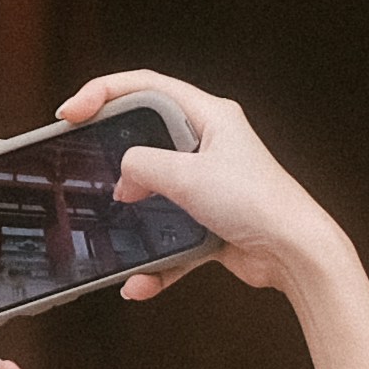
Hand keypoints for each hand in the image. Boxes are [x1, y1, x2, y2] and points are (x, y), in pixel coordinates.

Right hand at [67, 71, 348, 305]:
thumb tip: (124, 178)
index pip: (146, 87)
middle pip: (147, 136)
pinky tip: (141, 281)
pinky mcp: (212, 221)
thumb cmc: (258, 204)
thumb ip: (143, 166)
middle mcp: (210, 144)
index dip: (103, 92)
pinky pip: (172, 236)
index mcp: (210, 116)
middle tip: (83, 163)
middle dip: (115, 155)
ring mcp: (210, 183)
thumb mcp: (187, 176)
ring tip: (116, 224)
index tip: (72, 112)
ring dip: (136, 213)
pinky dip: (156, 261)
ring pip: (156, 191)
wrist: (296, 253)